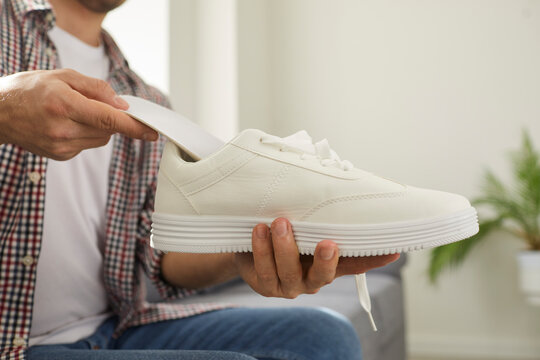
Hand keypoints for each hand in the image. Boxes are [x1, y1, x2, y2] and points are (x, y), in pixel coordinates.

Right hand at [0, 69, 157, 159]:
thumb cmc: (29, 90)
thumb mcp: (62, 76)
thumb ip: (96, 88)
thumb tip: (122, 104)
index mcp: (64, 105)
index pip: (108, 120)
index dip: (134, 127)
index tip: (152, 132)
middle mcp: (63, 129)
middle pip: (107, 130)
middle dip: (111, 118)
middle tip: (96, 104)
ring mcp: (61, 146)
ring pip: (100, 139)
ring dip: (98, 126)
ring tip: (74, 112)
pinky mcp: (60, 155)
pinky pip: (87, 144)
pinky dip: (85, 134)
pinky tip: (66, 124)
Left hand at [234, 218, 399, 298]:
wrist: (249, 245)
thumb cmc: (282, 226)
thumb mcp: (301, 219)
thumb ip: (318, 210)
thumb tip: (335, 175)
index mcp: (327, 263)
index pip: (353, 263)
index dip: (372, 259)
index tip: (392, 250)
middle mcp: (311, 278)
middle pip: (323, 275)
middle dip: (325, 261)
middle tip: (327, 243)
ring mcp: (288, 284)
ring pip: (289, 272)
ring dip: (284, 247)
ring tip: (280, 223)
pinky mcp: (264, 285)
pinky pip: (263, 270)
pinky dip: (262, 249)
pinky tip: (259, 230)